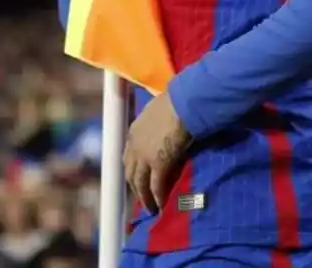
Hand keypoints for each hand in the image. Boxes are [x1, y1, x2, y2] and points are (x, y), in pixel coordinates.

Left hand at [124, 91, 190, 213]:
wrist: (184, 104)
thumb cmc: (176, 103)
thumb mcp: (157, 112)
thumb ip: (155, 124)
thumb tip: (162, 127)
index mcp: (134, 131)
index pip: (128, 156)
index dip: (133, 169)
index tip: (137, 178)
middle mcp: (135, 145)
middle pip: (130, 172)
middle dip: (135, 187)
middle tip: (142, 198)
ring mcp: (145, 156)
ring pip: (140, 183)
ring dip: (144, 198)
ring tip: (150, 209)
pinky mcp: (159, 165)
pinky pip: (156, 186)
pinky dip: (158, 198)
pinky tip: (161, 206)